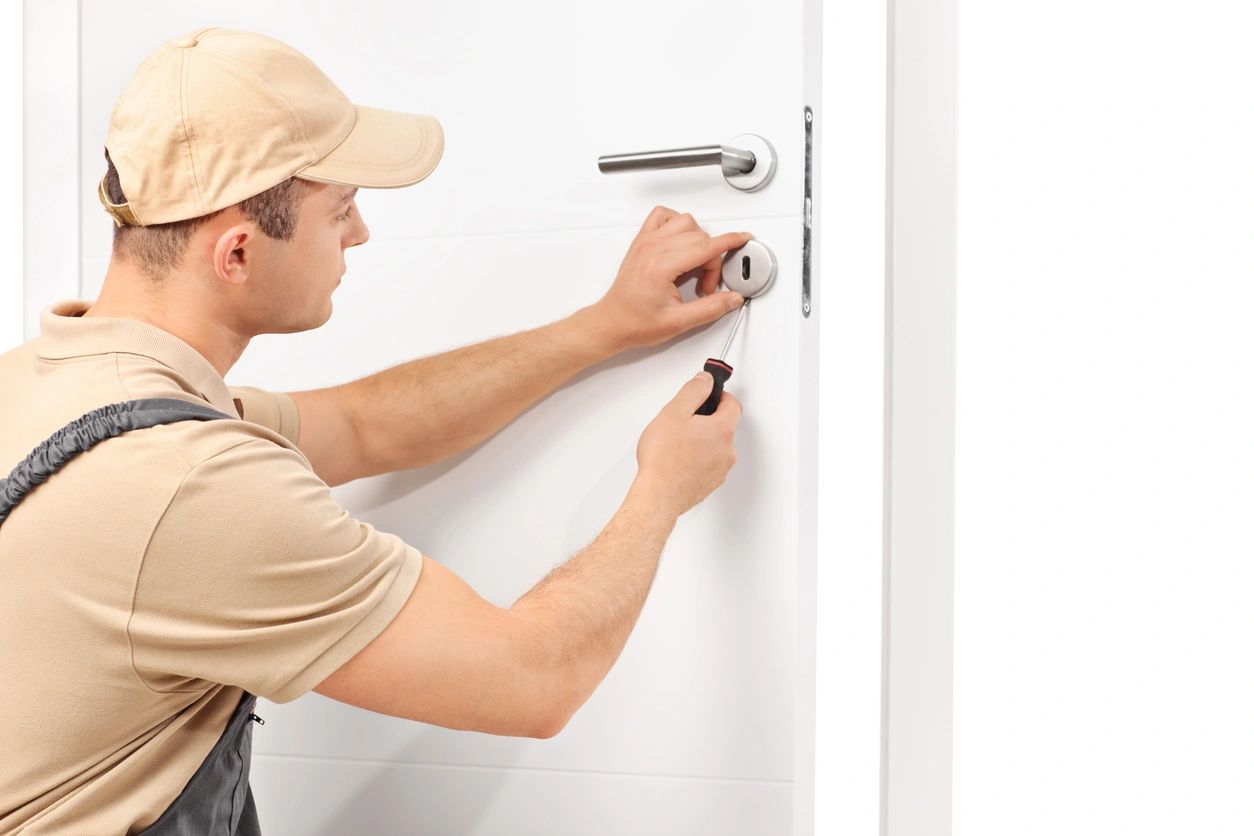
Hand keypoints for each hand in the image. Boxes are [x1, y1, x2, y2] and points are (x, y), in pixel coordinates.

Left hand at [586, 206, 751, 352]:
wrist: (611, 323)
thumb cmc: (635, 323)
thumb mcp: (678, 322)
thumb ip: (710, 309)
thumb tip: (732, 298)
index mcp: (661, 266)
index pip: (705, 246)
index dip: (730, 242)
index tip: (743, 239)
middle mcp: (652, 248)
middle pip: (700, 237)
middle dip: (711, 261)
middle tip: (705, 285)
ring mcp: (645, 242)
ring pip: (684, 222)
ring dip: (697, 239)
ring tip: (694, 265)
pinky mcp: (641, 241)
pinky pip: (662, 215)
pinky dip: (676, 223)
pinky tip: (679, 243)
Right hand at [633, 370, 742, 516]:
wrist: (658, 496)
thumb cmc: (663, 459)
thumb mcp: (674, 412)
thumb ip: (693, 391)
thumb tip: (705, 381)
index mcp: (722, 429)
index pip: (733, 404)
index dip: (720, 396)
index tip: (708, 395)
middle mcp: (727, 451)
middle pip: (725, 426)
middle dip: (707, 420)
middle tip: (685, 421)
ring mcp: (720, 470)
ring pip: (716, 446)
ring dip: (702, 441)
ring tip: (677, 444)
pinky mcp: (710, 484)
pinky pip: (709, 464)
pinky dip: (698, 460)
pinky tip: (678, 460)